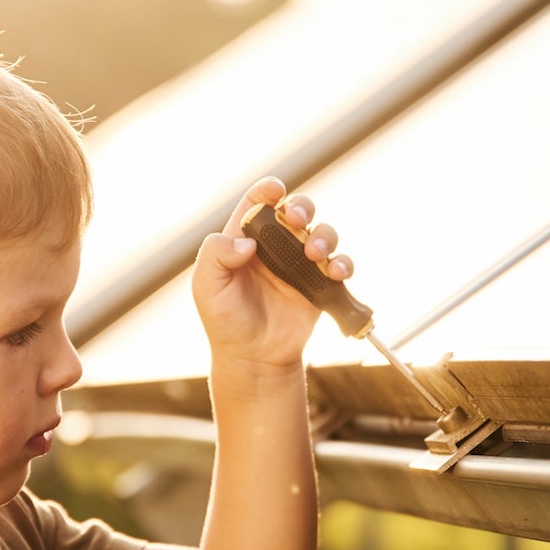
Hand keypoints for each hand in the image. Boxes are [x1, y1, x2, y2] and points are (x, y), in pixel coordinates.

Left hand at [192, 176, 353, 372]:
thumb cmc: (225, 322)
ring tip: (315, 255)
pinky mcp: (320, 285)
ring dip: (324, 236)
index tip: (276, 191)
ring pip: (322, 233)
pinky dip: (343, 263)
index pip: (258, 204)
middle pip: (296, 210)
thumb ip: (215, 256)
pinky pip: (339, 265)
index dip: (268, 190)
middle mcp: (275, 247)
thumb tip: (247, 243)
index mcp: (245, 240)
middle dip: (302, 206)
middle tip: (297, 220)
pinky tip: (335, 272)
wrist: (253, 358)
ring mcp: (300, 264)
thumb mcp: (207, 287)